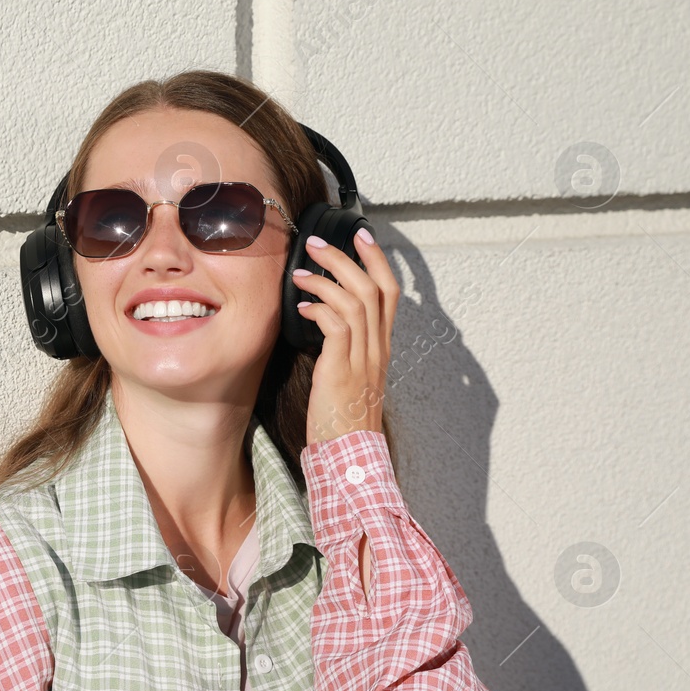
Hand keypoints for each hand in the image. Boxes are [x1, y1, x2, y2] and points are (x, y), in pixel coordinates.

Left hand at [291, 227, 399, 445]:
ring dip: (326, 278)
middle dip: (347, 257)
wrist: (350, 455)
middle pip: (374, 288)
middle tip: (317, 242)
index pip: (389, 293)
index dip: (377, 260)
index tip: (361, 235)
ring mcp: (363, 359)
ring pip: (356, 300)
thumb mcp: (348, 376)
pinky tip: (300, 308)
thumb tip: (321, 319)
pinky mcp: (342, 371)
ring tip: (299, 272)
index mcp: (380, 348)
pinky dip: (319, 310)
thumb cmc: (343, 419)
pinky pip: (338, 326)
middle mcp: (377, 349)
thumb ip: (342, 347)